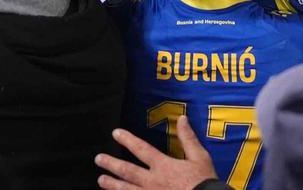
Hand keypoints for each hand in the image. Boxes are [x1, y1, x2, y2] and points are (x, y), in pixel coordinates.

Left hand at [94, 116, 216, 189]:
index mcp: (163, 166)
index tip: (115, 133)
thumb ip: (188, 138)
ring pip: (127, 189)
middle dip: (111, 164)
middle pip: (127, 171)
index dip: (127, 140)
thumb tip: (182, 118)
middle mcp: (152, 181)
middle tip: (98, 159)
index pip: (141, 149)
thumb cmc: (204, 182)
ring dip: (112, 184)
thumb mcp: (199, 157)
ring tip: (101, 180)